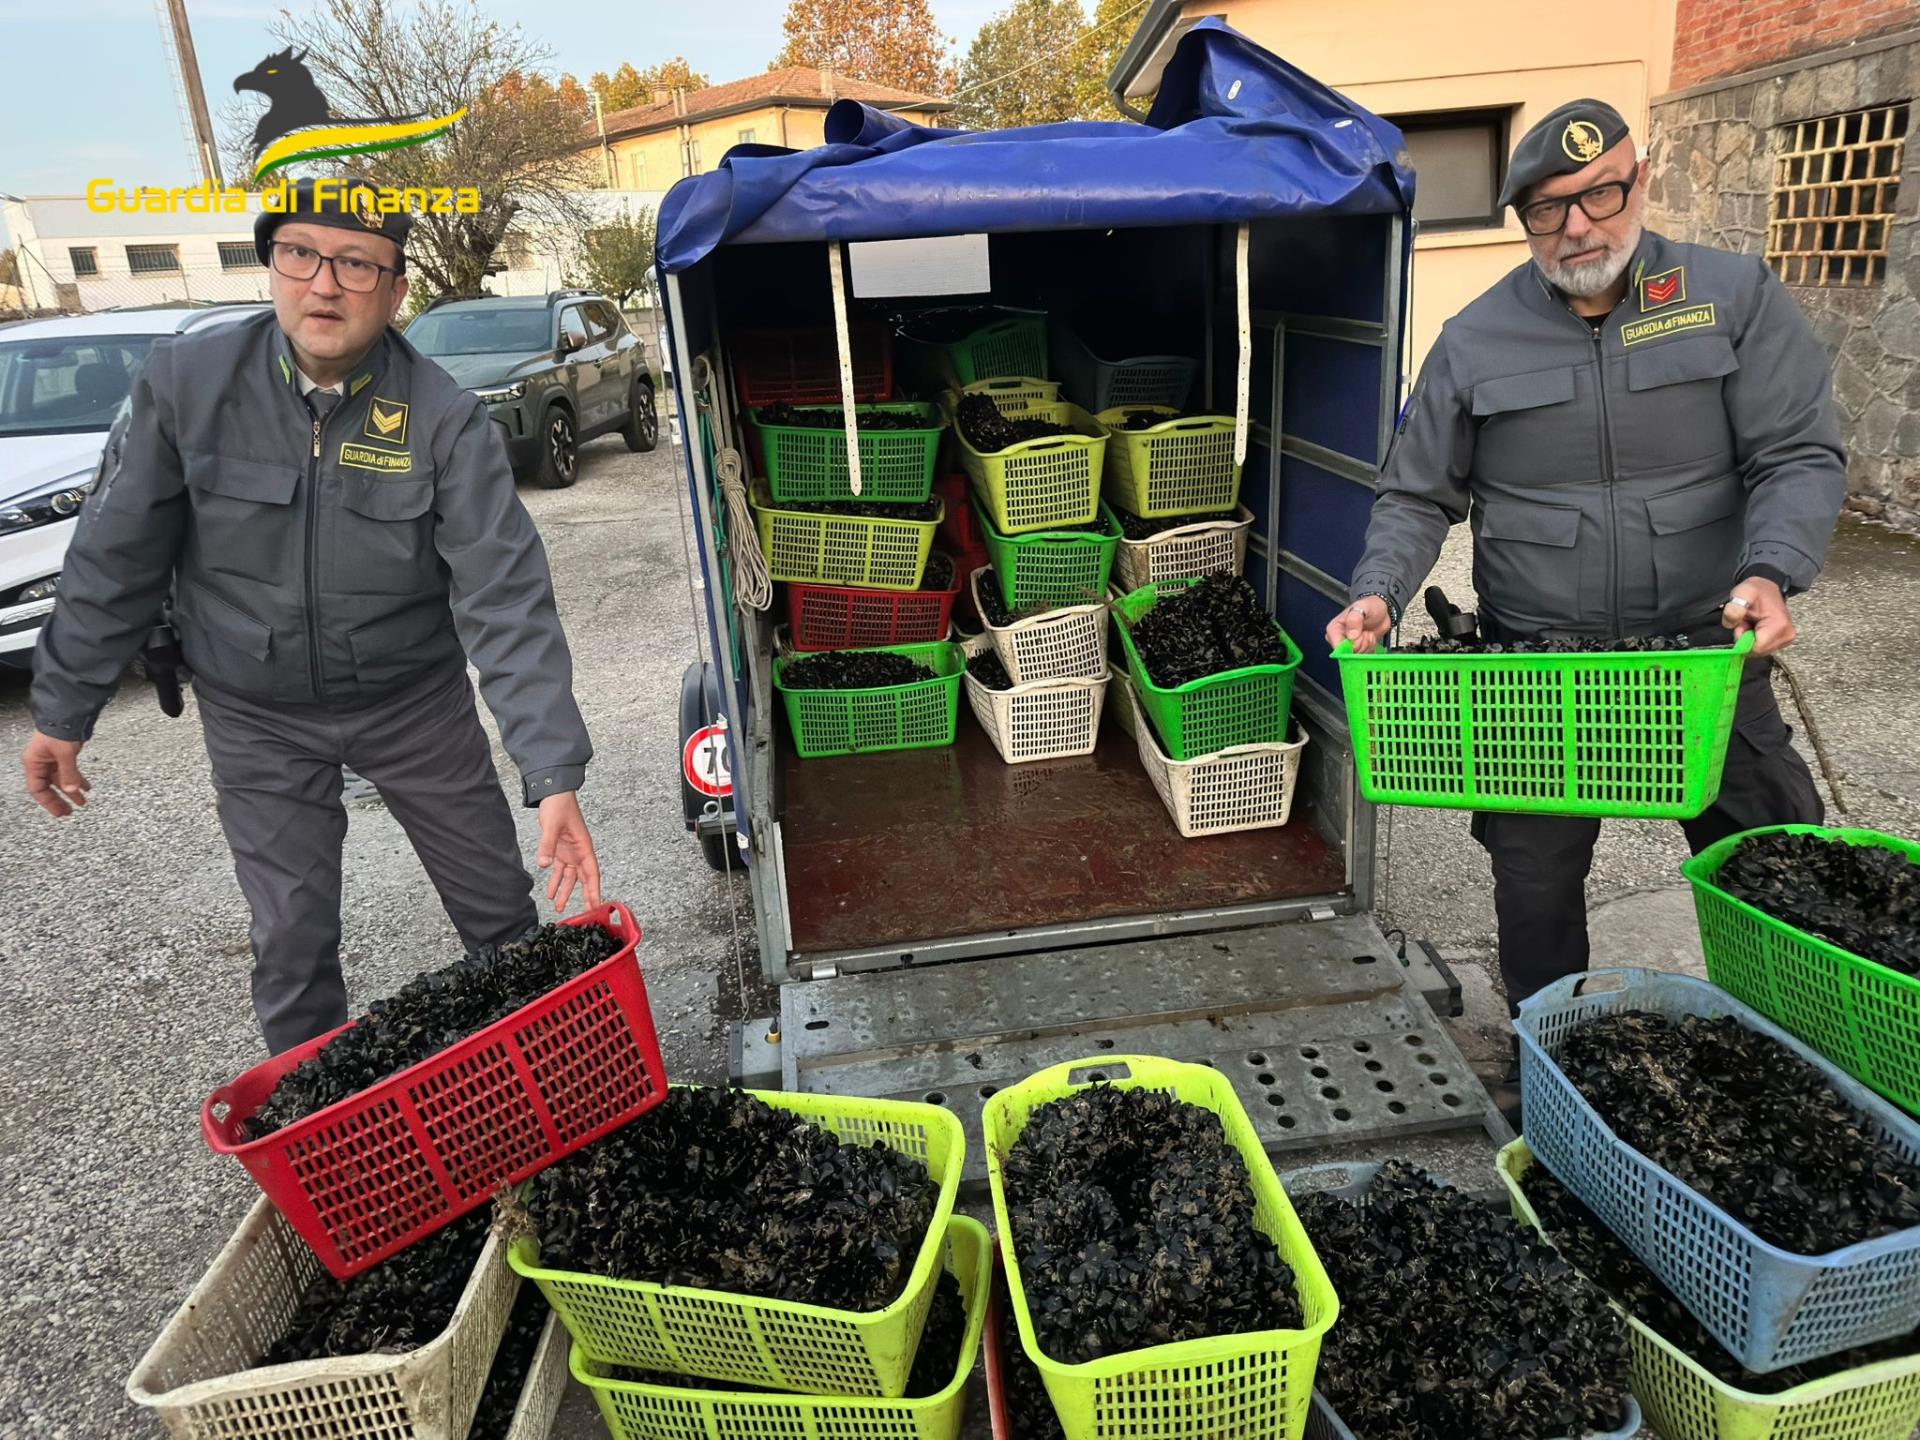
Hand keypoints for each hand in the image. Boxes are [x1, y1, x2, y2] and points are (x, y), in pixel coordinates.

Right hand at [23, 732, 89, 817]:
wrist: (68, 713)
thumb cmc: (59, 730)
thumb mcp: (64, 754)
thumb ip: (68, 773)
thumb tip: (71, 790)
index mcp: (34, 763)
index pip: (37, 789)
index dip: (48, 802)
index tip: (60, 812)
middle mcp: (40, 762)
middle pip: (49, 787)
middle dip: (60, 800)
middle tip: (70, 812)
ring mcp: (52, 759)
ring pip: (61, 780)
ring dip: (71, 790)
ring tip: (82, 802)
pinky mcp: (63, 755)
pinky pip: (69, 772)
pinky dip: (77, 779)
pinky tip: (86, 787)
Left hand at [536, 790, 601, 914]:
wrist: (554, 792)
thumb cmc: (559, 805)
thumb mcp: (552, 825)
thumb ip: (547, 846)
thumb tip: (544, 865)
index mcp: (584, 847)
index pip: (592, 873)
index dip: (594, 889)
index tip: (596, 904)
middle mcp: (579, 851)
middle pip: (583, 878)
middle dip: (584, 895)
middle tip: (585, 912)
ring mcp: (570, 851)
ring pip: (570, 876)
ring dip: (565, 890)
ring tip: (559, 906)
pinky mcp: (560, 849)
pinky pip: (559, 869)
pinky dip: (555, 880)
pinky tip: (550, 891)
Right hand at [1326, 596, 1392, 654]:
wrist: (1382, 610)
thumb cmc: (1370, 606)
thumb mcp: (1362, 607)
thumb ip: (1354, 619)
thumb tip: (1351, 636)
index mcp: (1334, 630)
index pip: (1337, 647)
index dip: (1351, 645)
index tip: (1361, 636)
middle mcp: (1339, 640)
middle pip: (1349, 653)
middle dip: (1361, 644)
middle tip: (1366, 632)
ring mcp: (1348, 646)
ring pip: (1357, 656)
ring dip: (1367, 645)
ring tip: (1368, 633)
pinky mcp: (1358, 650)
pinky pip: (1364, 658)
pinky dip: (1371, 648)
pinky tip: (1370, 638)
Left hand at [1722, 577, 1795, 655]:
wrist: (1766, 588)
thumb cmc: (1755, 590)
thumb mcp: (1742, 593)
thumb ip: (1734, 608)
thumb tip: (1730, 624)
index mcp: (1779, 626)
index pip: (1756, 648)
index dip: (1742, 639)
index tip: (1742, 624)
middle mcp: (1786, 635)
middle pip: (1757, 651)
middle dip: (1746, 639)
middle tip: (1746, 622)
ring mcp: (1786, 639)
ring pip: (1758, 651)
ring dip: (1749, 639)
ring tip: (1751, 623)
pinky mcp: (1782, 641)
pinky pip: (1762, 648)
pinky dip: (1755, 640)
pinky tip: (1756, 627)